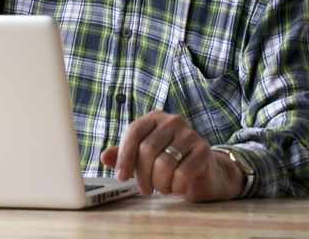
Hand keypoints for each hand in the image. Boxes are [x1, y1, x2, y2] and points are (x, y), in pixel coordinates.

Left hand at [100, 111, 244, 201]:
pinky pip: (183, 172)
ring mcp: (190, 134)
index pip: (134, 132)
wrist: (203, 174)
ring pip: (165, 162)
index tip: (120, 177)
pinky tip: (177, 188)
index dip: (124, 156)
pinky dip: (176, 186)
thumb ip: (124, 156)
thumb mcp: (143, 160)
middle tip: (144, 190)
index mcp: (155, 118)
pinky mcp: (204, 150)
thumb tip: (104, 157)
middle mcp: (173, 121)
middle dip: (142, 175)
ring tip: (162, 188)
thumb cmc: (169, 164)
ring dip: (160, 183)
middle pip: (148, 149)